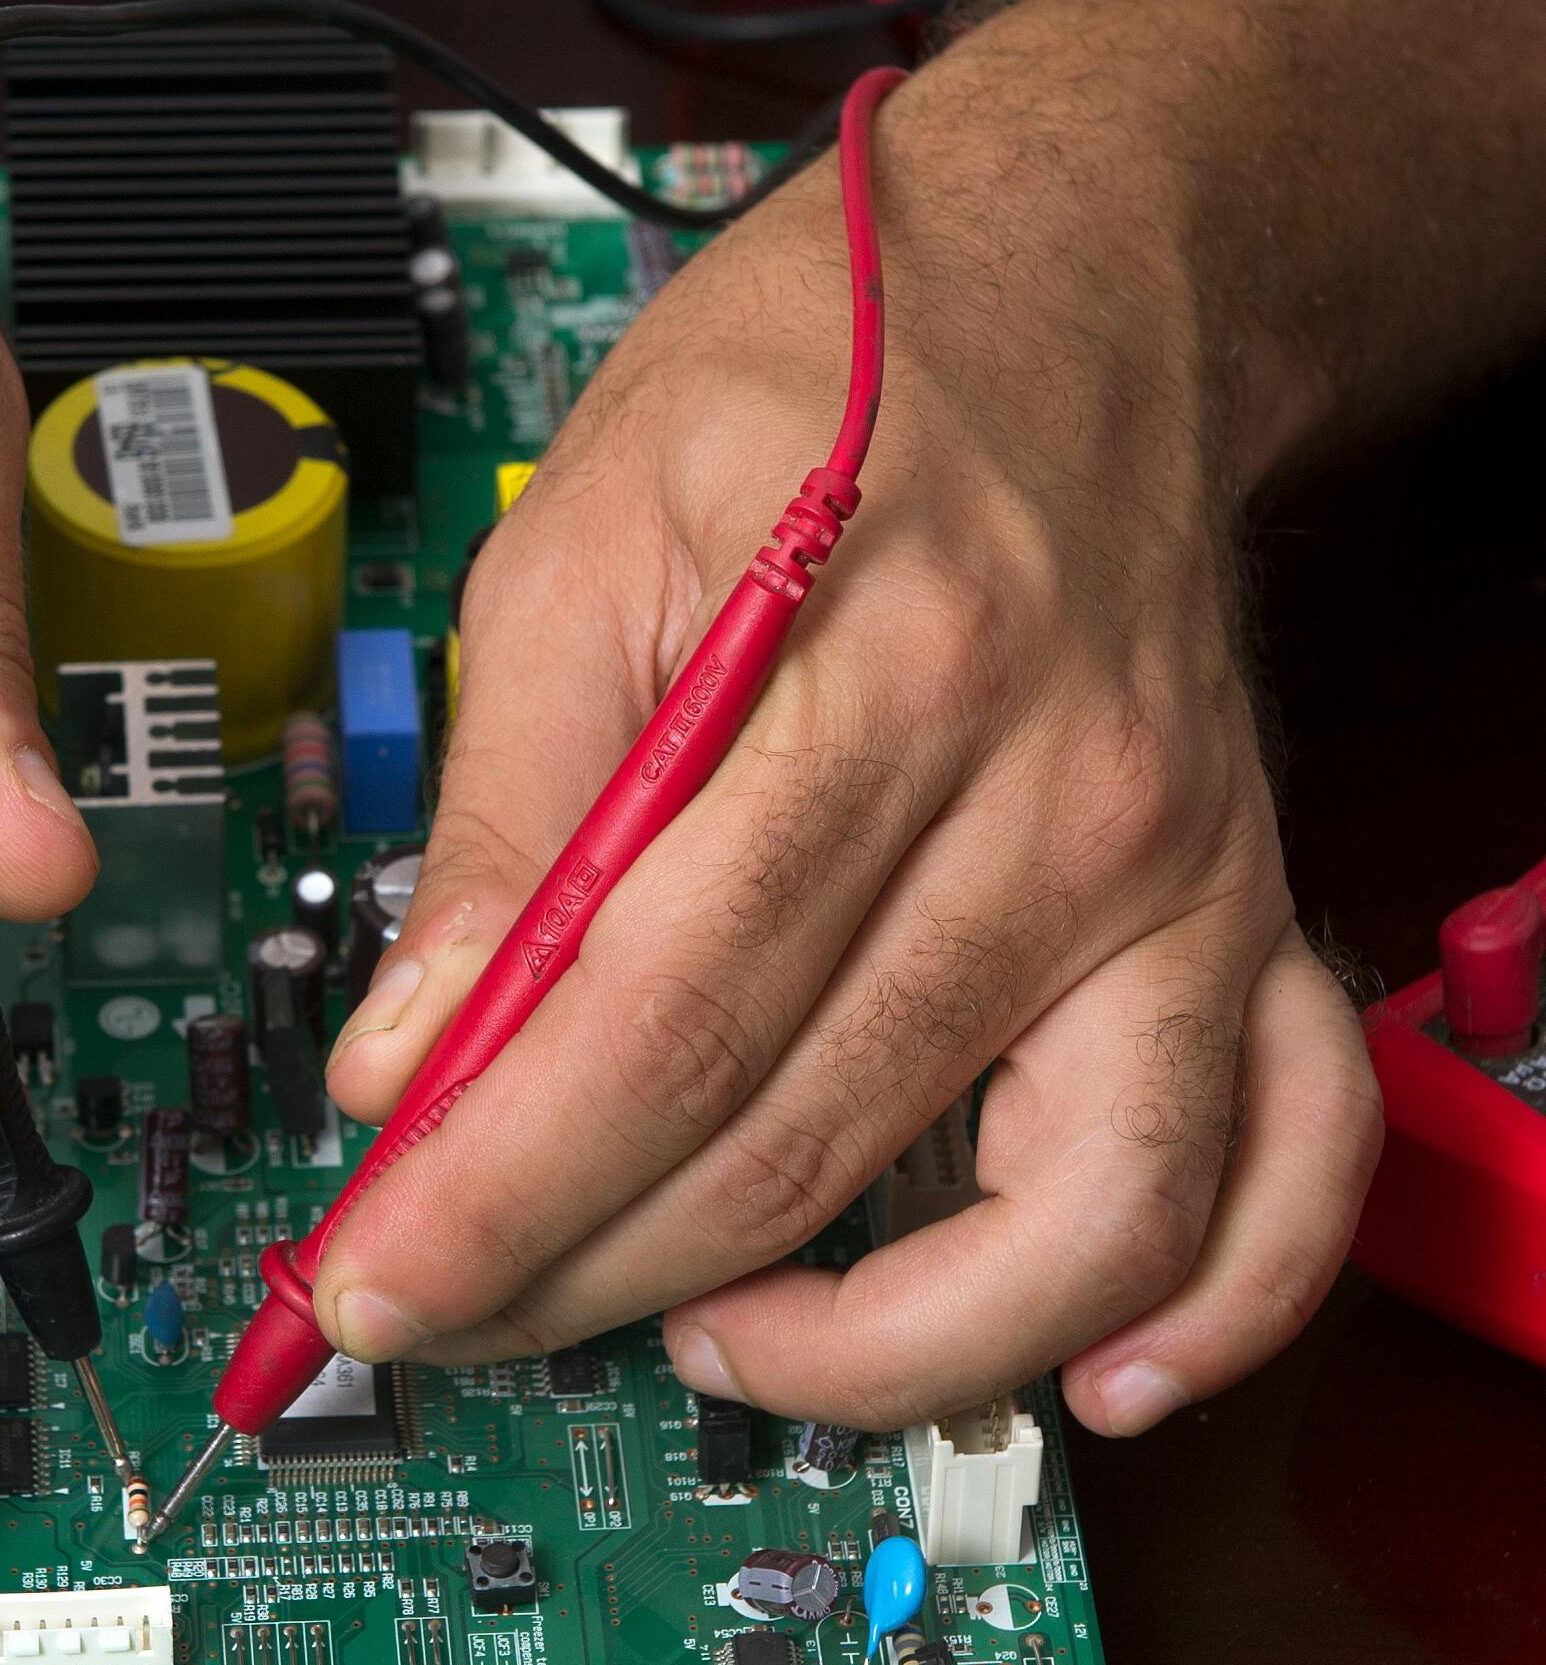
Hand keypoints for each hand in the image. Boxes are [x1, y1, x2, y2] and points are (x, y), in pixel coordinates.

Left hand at [316, 129, 1381, 1436]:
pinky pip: (1287, 1171)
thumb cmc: (825, 380)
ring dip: (857, 1354)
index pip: (656, 1018)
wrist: (1080, 282)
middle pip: (802, 1142)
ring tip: (701, 1342)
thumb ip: (498, 814)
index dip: (497, 1193)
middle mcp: (1059, 805)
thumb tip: (406, 1061)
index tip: (378, 1283)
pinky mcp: (1245, 925)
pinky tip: (1084, 1382)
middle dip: (584, 1276)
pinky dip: (1209, 1314)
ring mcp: (1178, 885)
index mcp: (877, 677)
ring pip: (1061, 1227)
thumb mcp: (583, 534)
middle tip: (457, 1313)